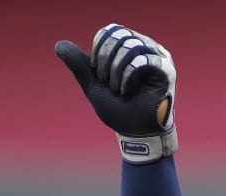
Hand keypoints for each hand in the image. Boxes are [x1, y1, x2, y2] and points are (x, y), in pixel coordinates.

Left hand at [56, 23, 177, 162]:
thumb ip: (80, 65)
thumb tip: (59, 44)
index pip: (110, 31)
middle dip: (106, 62)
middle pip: (119, 36)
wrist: (135, 133)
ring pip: (130, 46)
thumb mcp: (93, 85)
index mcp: (129, 48)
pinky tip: (127, 90)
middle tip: (107, 83)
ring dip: (116, 72)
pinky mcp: (166, 69)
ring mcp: (157, 57)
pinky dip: (127, 77)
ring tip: (118, 90)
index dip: (99, 51)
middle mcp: (145, 48)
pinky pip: (141, 60)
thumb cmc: (119, 111)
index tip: (98, 74)